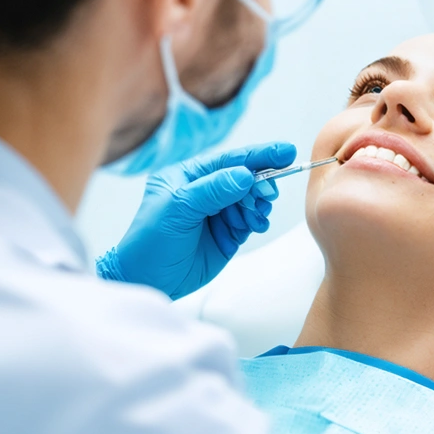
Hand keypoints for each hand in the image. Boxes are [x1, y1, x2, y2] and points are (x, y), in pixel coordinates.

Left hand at [96, 142, 296, 299]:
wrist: (146, 281)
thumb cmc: (151, 241)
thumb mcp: (179, 209)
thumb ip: (213, 190)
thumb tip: (245, 175)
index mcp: (188, 176)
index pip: (228, 160)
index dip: (259, 156)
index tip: (286, 152)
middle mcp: (204, 190)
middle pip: (244, 178)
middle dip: (260, 185)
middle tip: (268, 195)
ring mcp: (216, 212)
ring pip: (250, 200)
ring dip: (258, 206)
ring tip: (256, 216)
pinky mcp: (226, 234)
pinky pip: (250, 220)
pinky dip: (257, 220)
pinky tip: (256, 225)